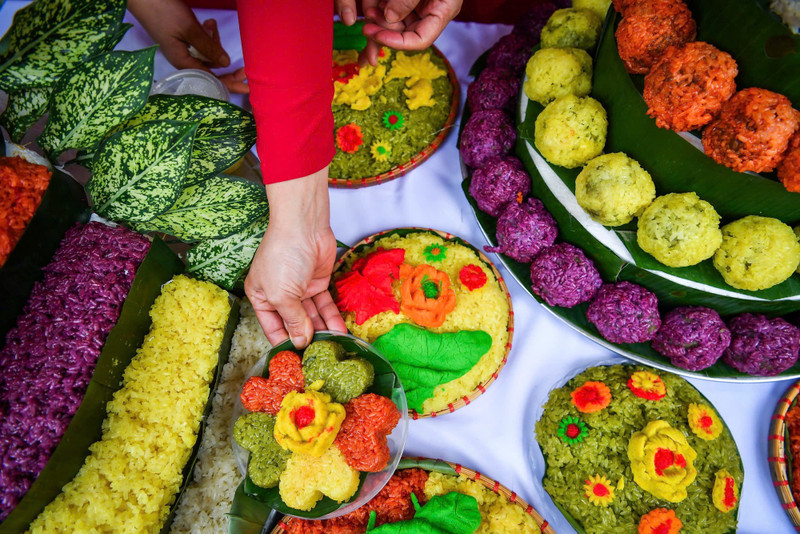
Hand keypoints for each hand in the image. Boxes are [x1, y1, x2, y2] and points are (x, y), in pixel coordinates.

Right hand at [128, 0, 248, 93]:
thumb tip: (226, 64)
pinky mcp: (183, 39)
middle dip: (219, 51)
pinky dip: (207, 33)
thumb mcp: (190, 29)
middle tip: (221, 39)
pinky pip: (201, 42)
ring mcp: (183, 49)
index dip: (230, 84)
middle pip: (212, 65)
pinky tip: (206, 22)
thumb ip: (208, 48)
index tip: (248, 87)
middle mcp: (184, 60)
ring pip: (208, 51)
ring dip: (213, 38)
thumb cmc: (163, 11)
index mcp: (183, 63)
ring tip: (208, 24)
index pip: (211, 80)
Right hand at [245, 168, 346, 347]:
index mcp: (261, 297)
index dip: (285, 343)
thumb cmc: (283, 256)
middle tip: (320, 357)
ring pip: (312, 316)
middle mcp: (280, 294)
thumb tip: (300, 341)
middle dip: (307, 339)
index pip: (272, 328)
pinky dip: (332, 319)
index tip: (298, 361)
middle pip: (294, 323)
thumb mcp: (282, 294)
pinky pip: (325, 306)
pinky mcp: (318, 282)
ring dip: (322, 331)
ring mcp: (300, 289)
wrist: (305, 226)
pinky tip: (340, 333)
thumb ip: (293, 320)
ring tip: (333, 349)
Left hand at [360, 0, 462, 63]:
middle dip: (383, 32)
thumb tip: (389, 17)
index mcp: (443, 12)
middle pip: (405, 34)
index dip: (396, 42)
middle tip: (365, 26)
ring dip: (380, 21)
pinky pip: (395, 10)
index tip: (375, 35)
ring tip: (368, 13)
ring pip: (397, 23)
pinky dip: (383, 12)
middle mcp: (431, 13)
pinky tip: (371, 10)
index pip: (420, 40)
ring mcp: (421, 6)